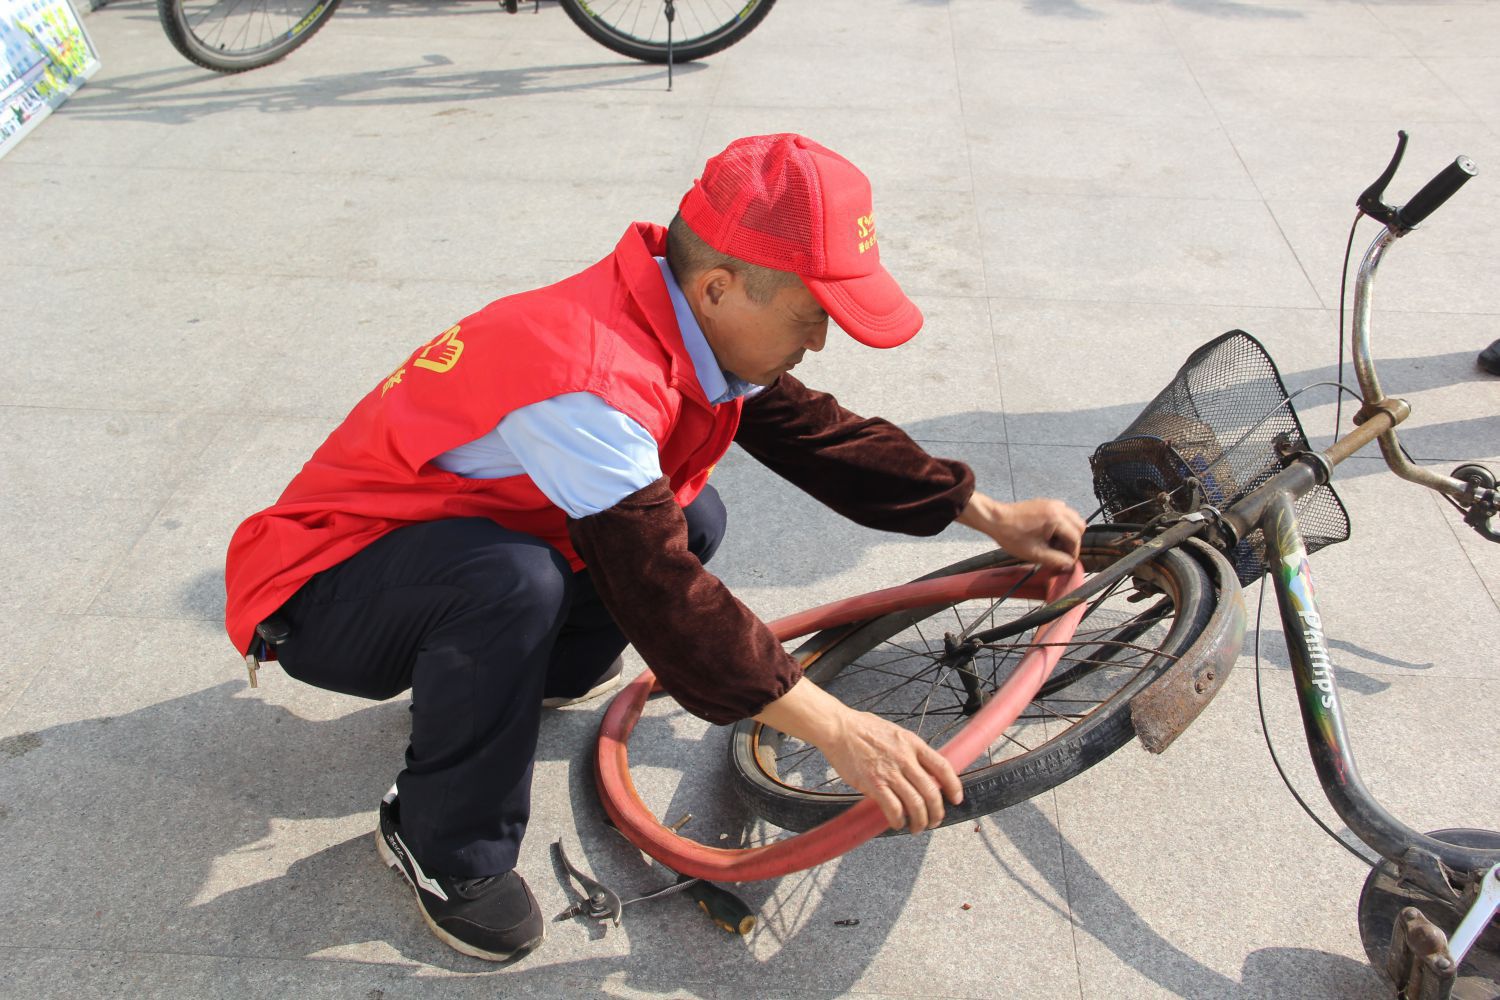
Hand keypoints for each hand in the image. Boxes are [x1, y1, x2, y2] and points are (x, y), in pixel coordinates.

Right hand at [817, 709, 963, 832]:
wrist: (839, 729)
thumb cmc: (863, 728)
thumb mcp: (895, 733)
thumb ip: (910, 750)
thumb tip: (922, 767)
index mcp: (913, 744)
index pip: (943, 767)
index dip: (954, 786)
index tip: (957, 798)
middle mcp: (905, 759)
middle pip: (931, 792)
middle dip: (937, 812)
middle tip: (934, 821)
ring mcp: (890, 772)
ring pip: (915, 804)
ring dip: (920, 821)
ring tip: (917, 827)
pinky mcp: (874, 784)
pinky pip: (893, 809)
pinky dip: (898, 820)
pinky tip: (897, 823)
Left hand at [956, 492, 1084, 571]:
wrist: (994, 519)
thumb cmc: (1011, 536)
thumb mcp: (1035, 553)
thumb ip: (1056, 560)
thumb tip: (1069, 565)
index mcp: (1056, 519)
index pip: (1076, 538)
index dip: (1073, 553)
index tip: (1066, 562)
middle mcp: (1057, 507)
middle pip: (1079, 526)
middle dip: (1073, 541)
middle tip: (1060, 553)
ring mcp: (1051, 503)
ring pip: (1072, 518)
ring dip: (1067, 532)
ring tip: (1053, 544)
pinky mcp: (1045, 503)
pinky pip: (1062, 513)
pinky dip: (1061, 524)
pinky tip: (1047, 534)